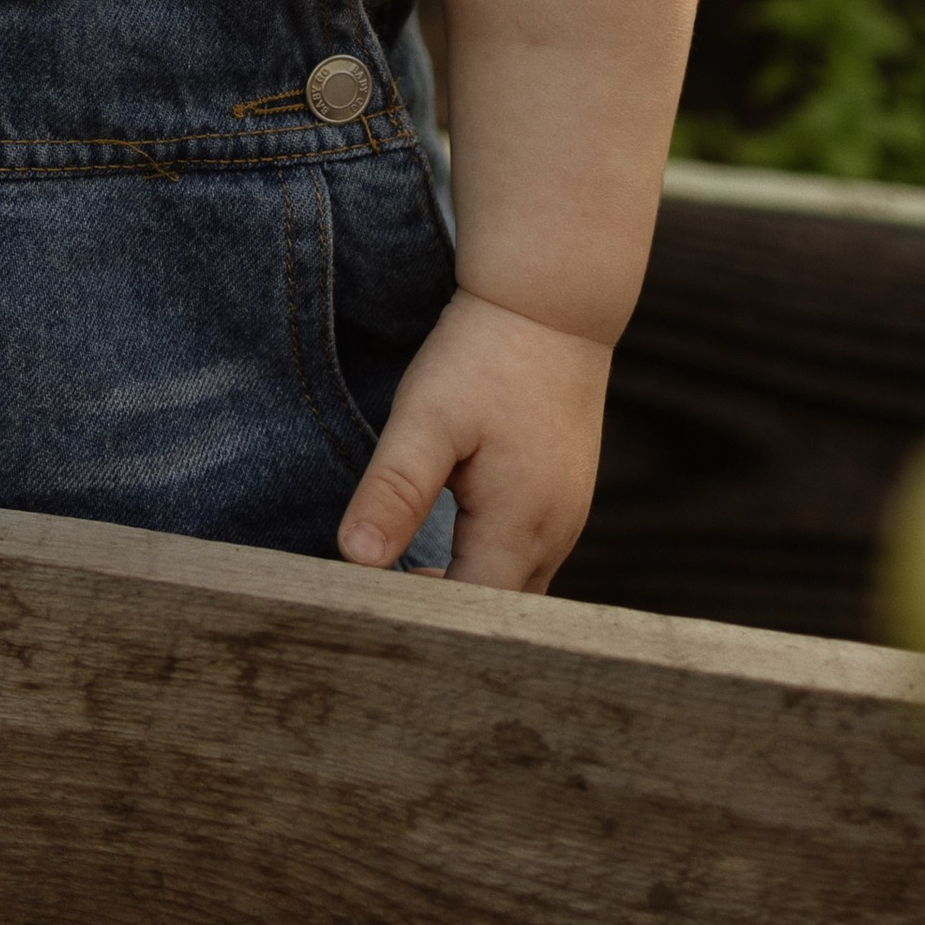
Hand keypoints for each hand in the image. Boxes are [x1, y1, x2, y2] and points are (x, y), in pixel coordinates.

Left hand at [336, 288, 612, 592]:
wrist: (551, 302)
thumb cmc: (486, 356)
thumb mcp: (427, 417)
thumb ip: (396, 490)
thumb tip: (357, 560)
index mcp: (520, 528)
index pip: (468, 616)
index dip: (418, 621)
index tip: (366, 608)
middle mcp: (555, 537)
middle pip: (495, 614)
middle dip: (440, 615)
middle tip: (376, 602)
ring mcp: (566, 519)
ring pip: (514, 588)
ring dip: (464, 590)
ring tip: (401, 580)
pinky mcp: (562, 497)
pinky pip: (524, 556)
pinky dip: (485, 565)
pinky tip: (444, 547)